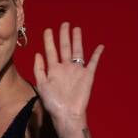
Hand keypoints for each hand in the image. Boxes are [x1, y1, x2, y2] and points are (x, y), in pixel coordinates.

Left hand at [34, 22, 103, 137]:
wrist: (67, 114)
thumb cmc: (53, 102)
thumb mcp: (41, 85)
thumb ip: (39, 69)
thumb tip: (38, 53)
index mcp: (53, 69)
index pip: (51, 51)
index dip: (49, 40)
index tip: (48, 30)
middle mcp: (65, 68)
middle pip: (64, 47)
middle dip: (64, 35)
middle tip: (64, 24)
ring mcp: (77, 71)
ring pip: (77, 51)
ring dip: (77, 40)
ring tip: (76, 29)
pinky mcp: (88, 76)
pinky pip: (93, 63)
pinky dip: (96, 55)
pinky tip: (100, 46)